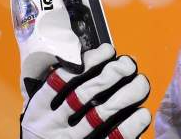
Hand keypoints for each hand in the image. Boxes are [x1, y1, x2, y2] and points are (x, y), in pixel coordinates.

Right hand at [20, 43, 150, 138]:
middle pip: (84, 94)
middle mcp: (52, 125)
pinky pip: (114, 137)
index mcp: (38, 109)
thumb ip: (59, 88)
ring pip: (102, 114)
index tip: (107, 51)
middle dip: (111, 74)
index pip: (61, 79)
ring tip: (140, 82)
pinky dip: (131, 124)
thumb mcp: (43, 110)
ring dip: (126, 94)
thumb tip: (92, 59)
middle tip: (128, 64)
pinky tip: (141, 113)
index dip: (88, 62)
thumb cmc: (50, 130)